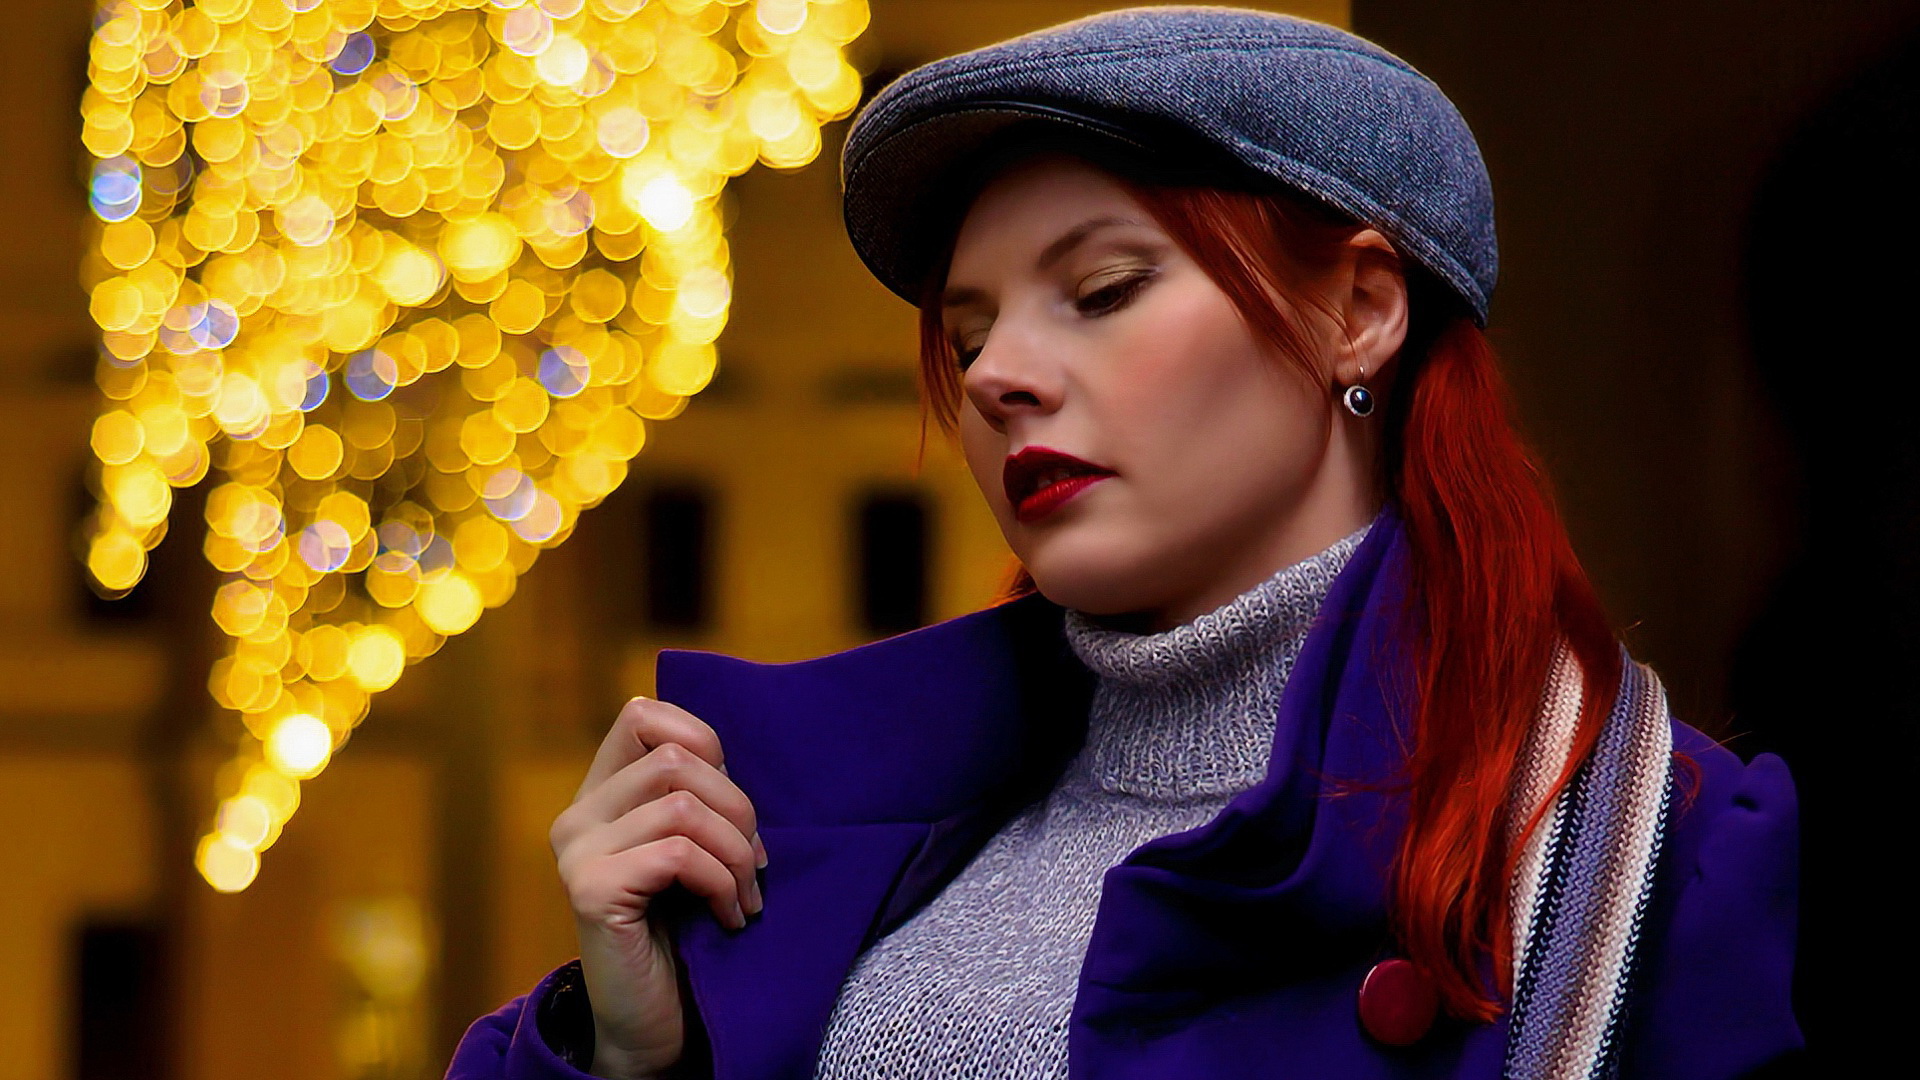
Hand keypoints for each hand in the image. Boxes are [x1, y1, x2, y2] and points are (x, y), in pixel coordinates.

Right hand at [549, 696, 768, 1078]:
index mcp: (600, 796)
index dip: (703, 740)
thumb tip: (731, 761)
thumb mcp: (693, 851)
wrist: (654, 1024)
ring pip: (683, 806)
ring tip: (746, 896)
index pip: (643, 716)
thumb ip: (695, 800)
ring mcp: (577, 852)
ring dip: (736, 853)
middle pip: (675, 758)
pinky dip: (721, 883)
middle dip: (737, 808)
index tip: (733, 803)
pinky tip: (730, 917)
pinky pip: (679, 854)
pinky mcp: (591, 890)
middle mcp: (576, 817)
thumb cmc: (683, 934)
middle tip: (757, 864)